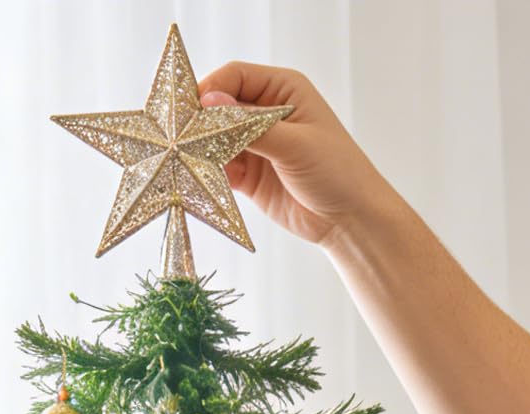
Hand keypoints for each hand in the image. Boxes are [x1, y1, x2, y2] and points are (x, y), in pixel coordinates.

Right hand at [197, 64, 396, 249]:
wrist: (350, 220)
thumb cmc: (337, 171)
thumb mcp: (294, 143)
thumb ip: (251, 125)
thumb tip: (210, 102)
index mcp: (282, 89)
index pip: (236, 77)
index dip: (211, 88)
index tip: (191, 107)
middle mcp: (266, 113)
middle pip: (221, 108)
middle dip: (201, 121)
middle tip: (179, 136)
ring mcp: (257, 145)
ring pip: (216, 139)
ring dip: (201, 149)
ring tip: (186, 160)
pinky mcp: (250, 176)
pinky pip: (221, 169)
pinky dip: (207, 173)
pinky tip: (197, 178)